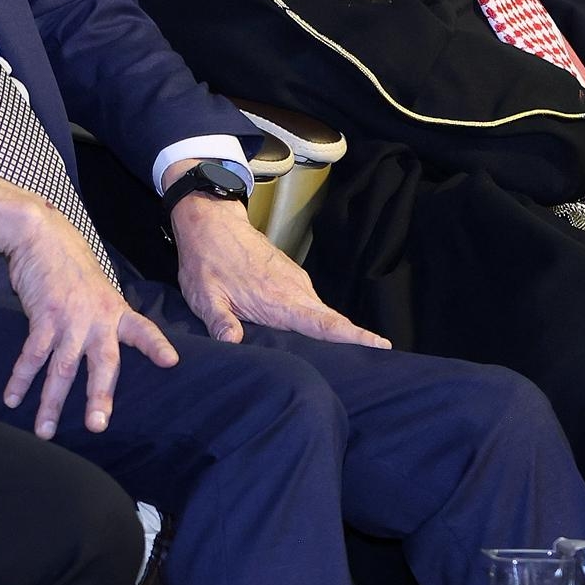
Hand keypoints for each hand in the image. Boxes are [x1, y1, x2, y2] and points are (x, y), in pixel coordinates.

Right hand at [0, 169, 172, 439]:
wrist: (41, 236)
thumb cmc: (71, 267)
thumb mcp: (100, 290)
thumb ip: (107, 320)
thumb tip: (107, 350)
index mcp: (116, 311)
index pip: (143, 330)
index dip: (156, 346)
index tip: (171, 362)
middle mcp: (97, 319)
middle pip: (102, 363)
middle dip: (99, 396)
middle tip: (97, 426)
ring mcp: (69, 319)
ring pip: (62, 369)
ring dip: (51, 403)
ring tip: (45, 431)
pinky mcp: (43, 317)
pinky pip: (31, 355)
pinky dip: (20, 379)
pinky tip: (12, 399)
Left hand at [171, 193, 383, 347]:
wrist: (212, 224)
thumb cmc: (208, 261)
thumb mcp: (205, 296)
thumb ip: (219, 321)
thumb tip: (232, 343)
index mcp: (279, 299)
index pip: (323, 323)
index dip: (353, 336)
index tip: (380, 345)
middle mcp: (294, 290)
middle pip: (332, 321)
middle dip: (356, 340)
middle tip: (377, 360)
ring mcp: (295, 281)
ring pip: (322, 313)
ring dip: (336, 332)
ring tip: (354, 354)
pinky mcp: (291, 277)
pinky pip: (311, 304)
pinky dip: (319, 320)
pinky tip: (317, 335)